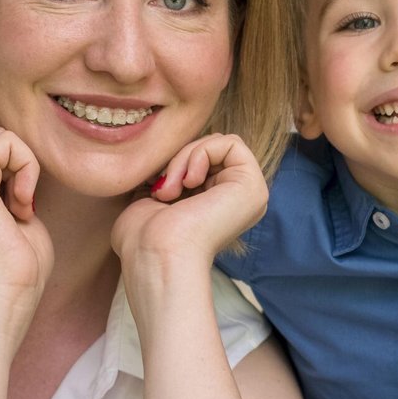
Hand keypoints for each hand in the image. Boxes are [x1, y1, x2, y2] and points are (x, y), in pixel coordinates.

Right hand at [0, 127, 52, 318]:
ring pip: (1, 137)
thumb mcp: (10, 208)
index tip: (17, 210)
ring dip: (24, 169)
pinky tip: (21, 203)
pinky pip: (7, 143)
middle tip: (20, 207)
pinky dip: (27, 168)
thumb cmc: (14, 263)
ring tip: (18, 208)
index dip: (15, 172)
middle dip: (19, 167)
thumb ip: (7, 178)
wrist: (5, 292)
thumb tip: (19, 150)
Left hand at [111, 133, 267, 277]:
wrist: (155, 255)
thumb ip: (167, 174)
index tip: (158, 189)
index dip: (176, 163)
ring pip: (218, 143)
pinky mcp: (253, 185)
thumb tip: (165, 151)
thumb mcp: (152, 196)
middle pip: (211, 149)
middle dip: (180, 159)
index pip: (202, 159)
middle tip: (164, 190)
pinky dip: (200, 153)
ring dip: (186, 158)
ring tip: (171, 189)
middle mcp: (239, 201)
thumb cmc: (145, 238)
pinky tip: (189, 181)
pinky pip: (230, 142)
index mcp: (219, 207)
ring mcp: (250, 193)